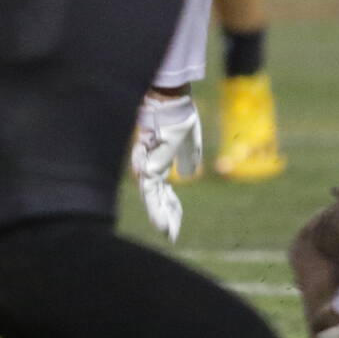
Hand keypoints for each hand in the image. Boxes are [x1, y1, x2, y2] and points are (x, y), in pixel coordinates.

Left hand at [131, 93, 202, 242]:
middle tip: (171, 235)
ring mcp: (148, 164)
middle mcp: (150, 164)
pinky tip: (161, 221)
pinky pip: (151, 191)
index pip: (162, 189)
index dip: (169, 205)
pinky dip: (156, 208)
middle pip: (156, 196)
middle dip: (165, 215)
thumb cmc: (179, 116)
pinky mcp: (149, 164)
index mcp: (159, 160)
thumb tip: (187, 174)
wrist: (171, 101)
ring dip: (160, 215)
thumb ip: (188, 157)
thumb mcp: (190, 141)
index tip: (175, 223)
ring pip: (151, 197)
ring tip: (167, 232)